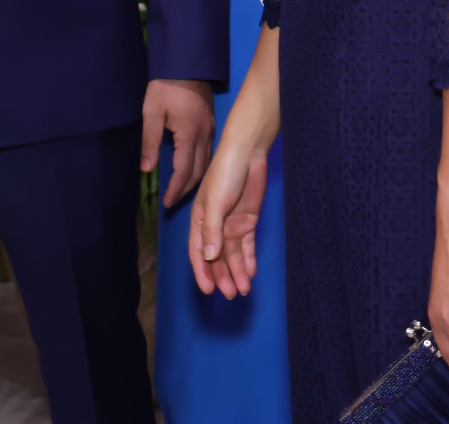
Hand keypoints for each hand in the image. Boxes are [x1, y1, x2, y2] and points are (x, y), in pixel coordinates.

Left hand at [140, 79, 214, 207]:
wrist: (186, 63)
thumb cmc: (165, 86)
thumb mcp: (151, 112)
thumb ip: (149, 142)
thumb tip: (146, 169)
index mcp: (189, 133)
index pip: (184, 170)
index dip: (176, 189)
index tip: (166, 203)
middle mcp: (204, 134)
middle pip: (199, 171)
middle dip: (186, 189)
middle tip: (173, 201)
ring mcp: (210, 129)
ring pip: (206, 163)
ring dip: (195, 179)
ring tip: (181, 190)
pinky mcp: (211, 123)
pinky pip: (208, 152)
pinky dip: (200, 166)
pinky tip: (192, 170)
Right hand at [188, 145, 267, 299]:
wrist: (248, 154)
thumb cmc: (224, 174)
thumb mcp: (215, 203)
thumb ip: (211, 231)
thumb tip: (208, 258)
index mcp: (199, 221)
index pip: (197, 253)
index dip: (202, 272)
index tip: (209, 290)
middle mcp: (214, 226)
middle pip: (217, 258)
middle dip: (223, 276)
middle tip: (231, 294)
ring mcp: (232, 224)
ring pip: (233, 255)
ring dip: (237, 272)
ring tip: (243, 289)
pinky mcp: (248, 220)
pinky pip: (247, 245)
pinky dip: (249, 259)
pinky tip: (251, 272)